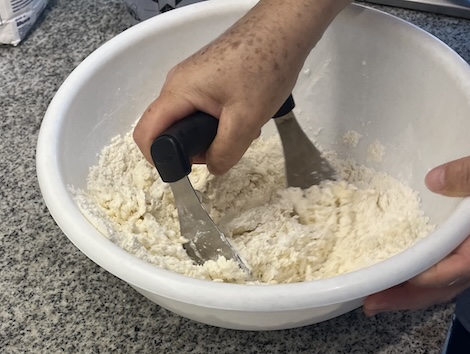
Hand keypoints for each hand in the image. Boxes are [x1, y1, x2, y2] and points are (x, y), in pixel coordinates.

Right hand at [133, 0, 349, 174]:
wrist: (284, 29)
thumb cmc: (264, 67)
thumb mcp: (245, 119)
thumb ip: (225, 151)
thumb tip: (212, 168)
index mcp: (178, 91)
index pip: (146, 133)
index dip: (158, 159)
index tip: (184, 171)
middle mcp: (179, 84)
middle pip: (170, 128)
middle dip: (195, 147)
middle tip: (225, 148)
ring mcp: (195, 78)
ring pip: (191, 119)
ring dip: (214, 134)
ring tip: (242, 130)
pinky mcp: (210, 76)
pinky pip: (205, 107)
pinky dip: (222, 120)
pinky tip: (246, 117)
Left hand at [364, 148, 469, 315]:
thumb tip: (432, 182)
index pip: (464, 264)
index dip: (432, 274)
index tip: (401, 275)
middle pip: (447, 284)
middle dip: (409, 297)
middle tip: (371, 304)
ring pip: (443, 280)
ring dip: (409, 292)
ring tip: (374, 300)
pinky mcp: (466, 240)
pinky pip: (442, 264)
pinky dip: (417, 273)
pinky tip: (395, 274)